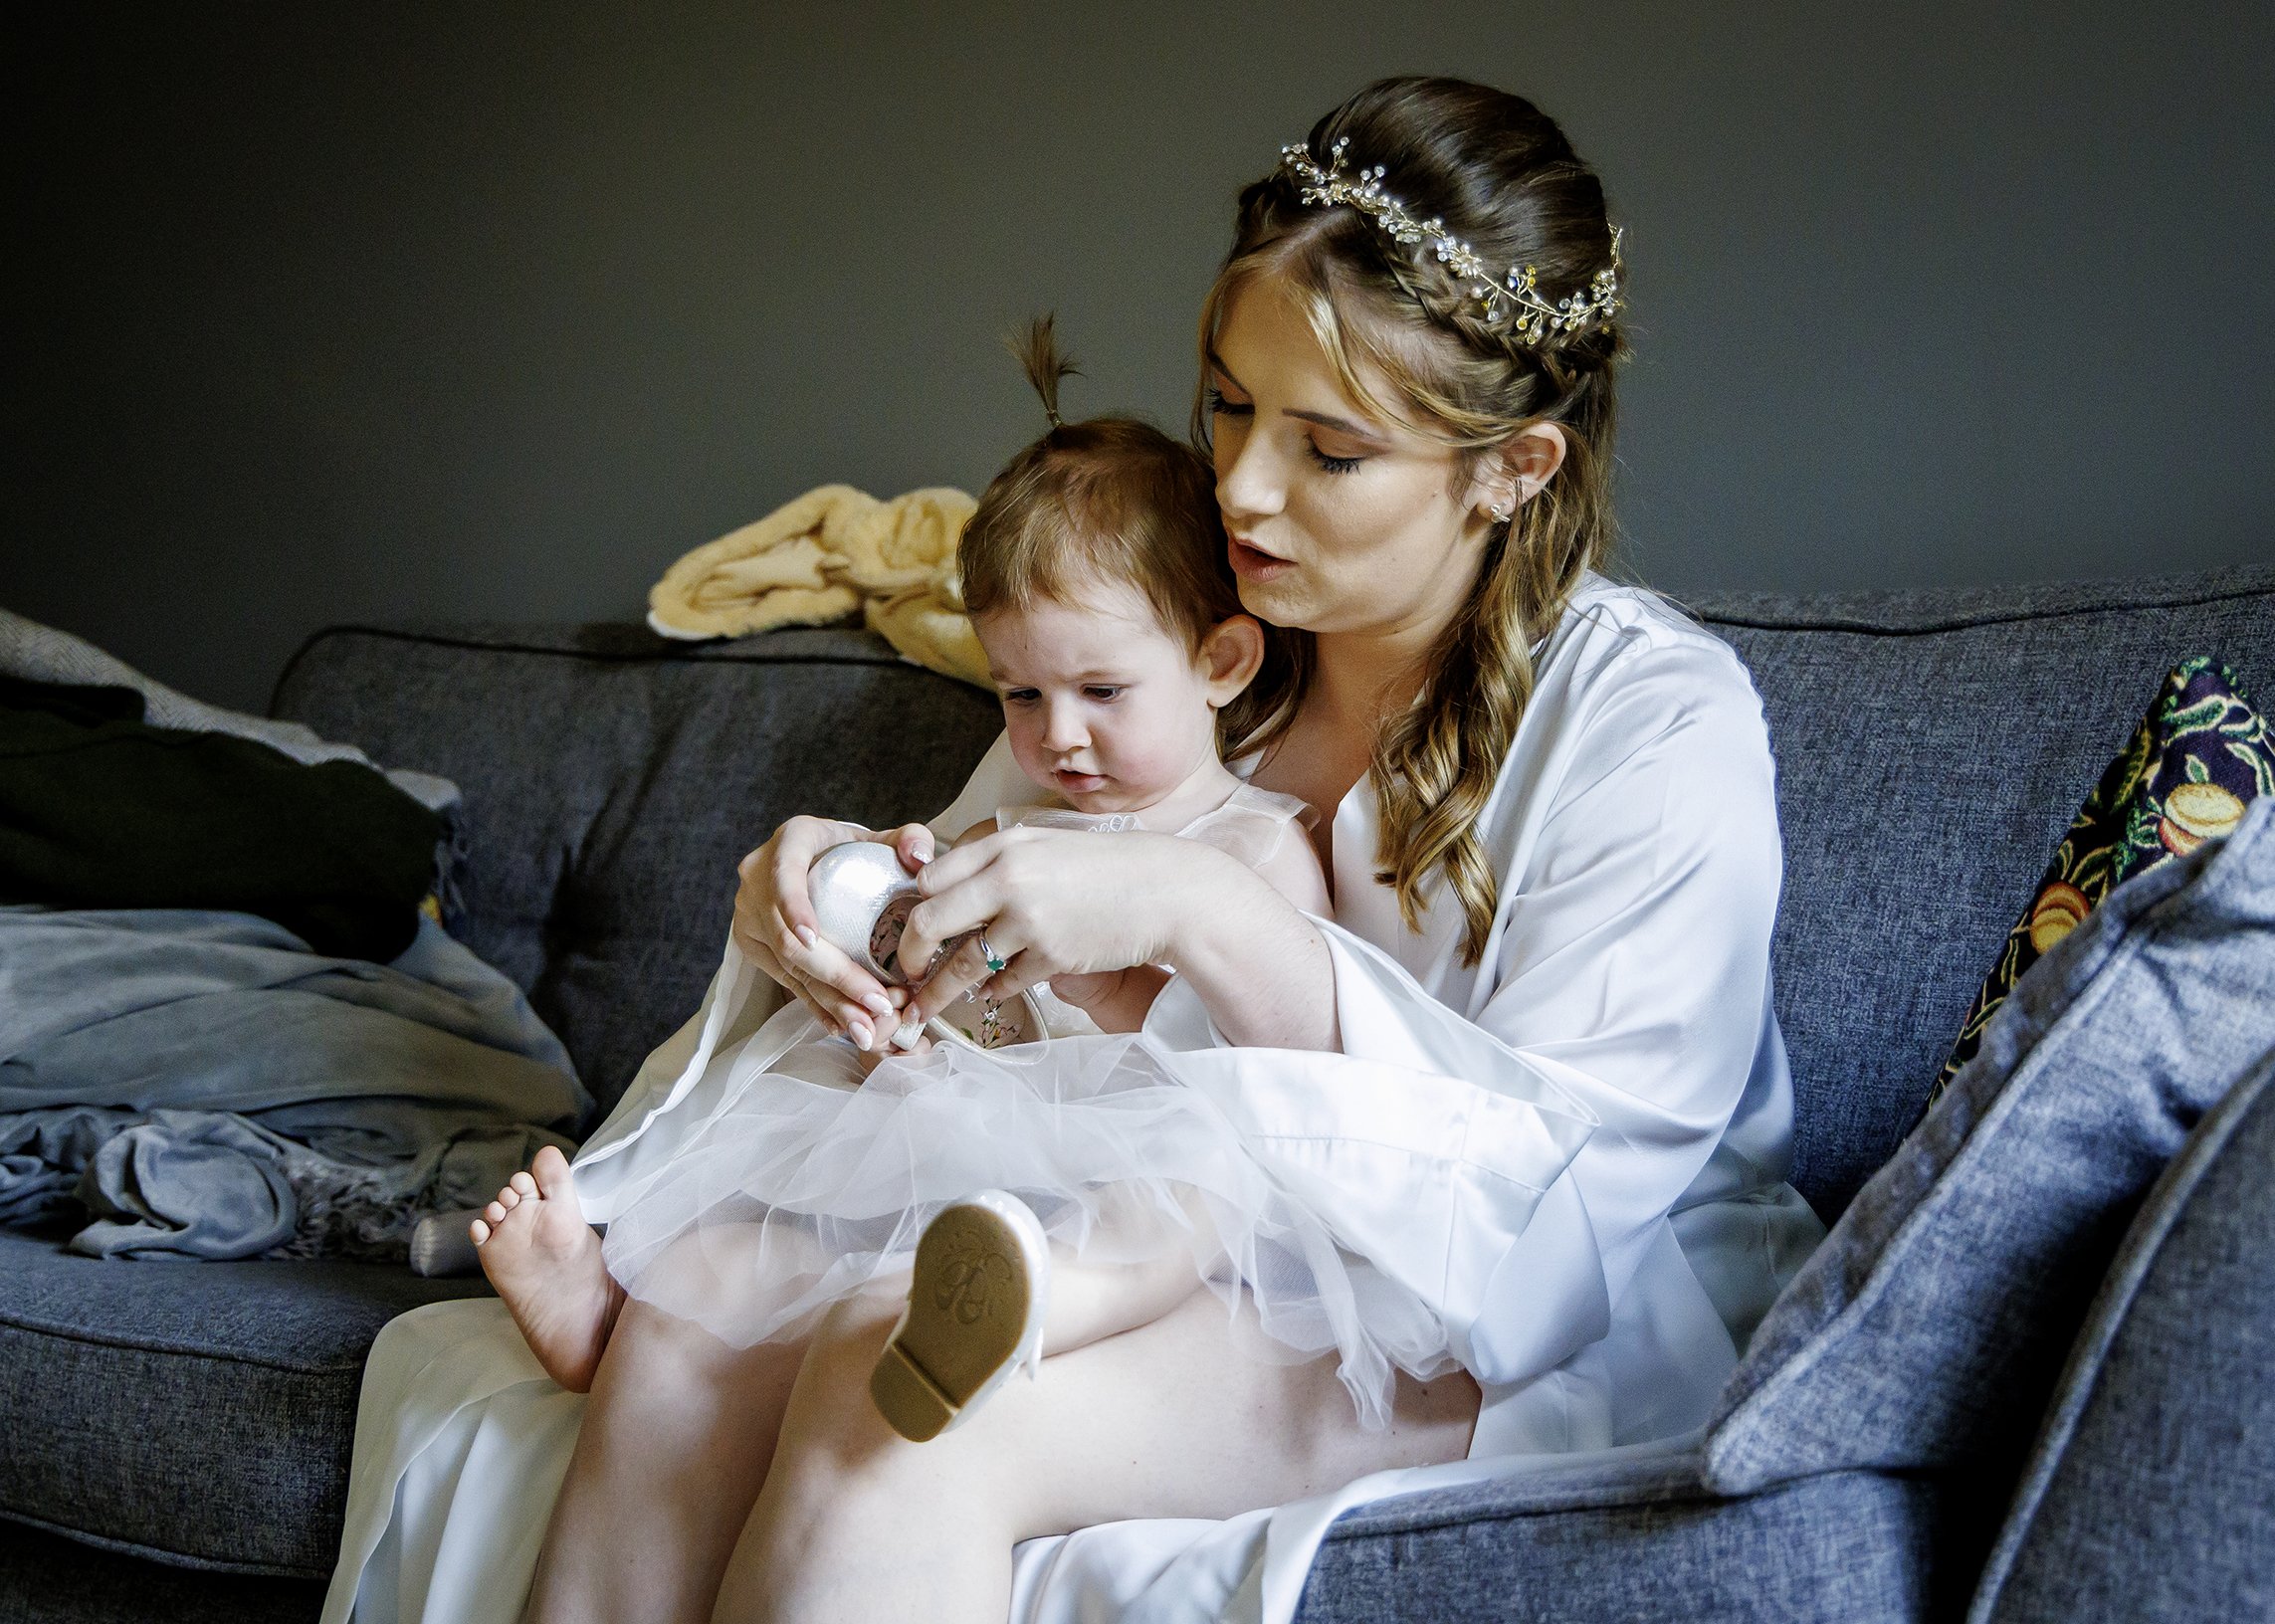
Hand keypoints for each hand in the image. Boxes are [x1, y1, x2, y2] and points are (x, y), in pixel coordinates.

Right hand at [732, 815, 934, 1048]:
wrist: (813, 857)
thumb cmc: (848, 848)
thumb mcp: (876, 837)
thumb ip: (906, 838)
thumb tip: (918, 858)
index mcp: (789, 843)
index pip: (785, 874)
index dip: (794, 906)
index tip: (814, 938)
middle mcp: (759, 880)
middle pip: (789, 938)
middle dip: (835, 975)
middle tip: (876, 1001)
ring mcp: (751, 915)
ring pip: (788, 966)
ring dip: (829, 1000)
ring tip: (866, 1026)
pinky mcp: (752, 944)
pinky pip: (784, 980)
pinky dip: (815, 1005)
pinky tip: (841, 1025)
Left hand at [894, 827, 1225, 1029]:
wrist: (1169, 892)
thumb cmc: (1111, 868)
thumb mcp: (1050, 845)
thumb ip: (1003, 861)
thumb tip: (955, 888)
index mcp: (1006, 844)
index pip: (931, 878)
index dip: (915, 906)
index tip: (912, 927)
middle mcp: (1009, 878)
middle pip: (929, 922)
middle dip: (908, 954)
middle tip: (906, 971)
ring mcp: (1029, 920)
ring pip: (962, 963)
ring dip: (939, 990)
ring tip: (925, 1006)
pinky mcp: (1051, 956)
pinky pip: (1004, 982)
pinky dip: (993, 992)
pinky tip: (991, 994)